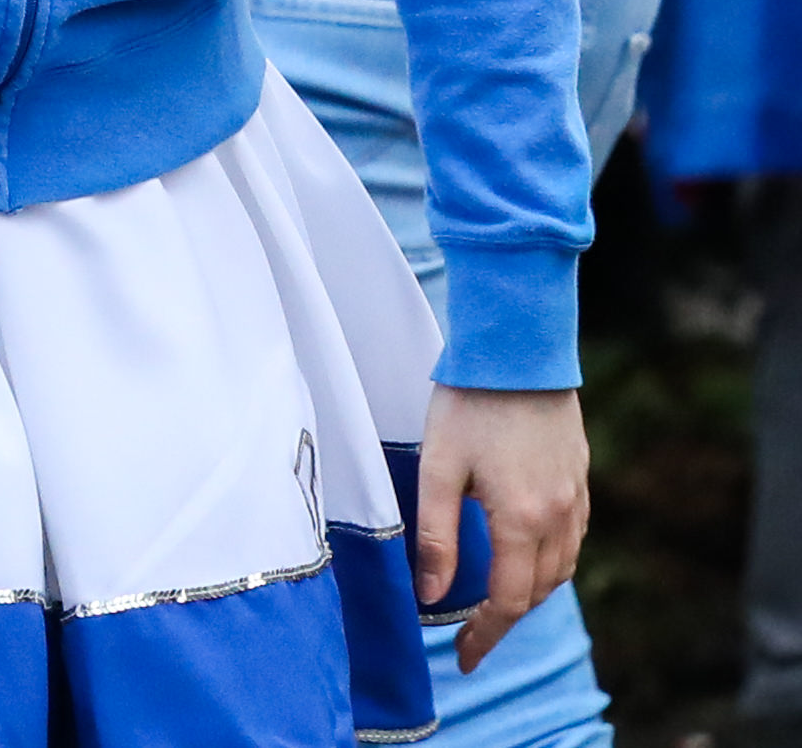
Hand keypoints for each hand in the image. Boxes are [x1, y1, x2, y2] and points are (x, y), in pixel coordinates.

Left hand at [417, 384, 588, 671]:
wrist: (519, 352)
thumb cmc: (468, 405)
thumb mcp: (438, 469)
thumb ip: (435, 537)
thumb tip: (430, 596)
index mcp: (523, 519)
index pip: (510, 601)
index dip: (487, 635)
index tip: (465, 659)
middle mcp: (558, 516)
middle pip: (539, 591)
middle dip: (506, 620)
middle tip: (472, 637)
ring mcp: (575, 497)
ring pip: (560, 569)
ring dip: (531, 593)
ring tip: (494, 606)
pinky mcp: (579, 479)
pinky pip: (571, 539)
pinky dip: (549, 563)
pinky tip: (526, 559)